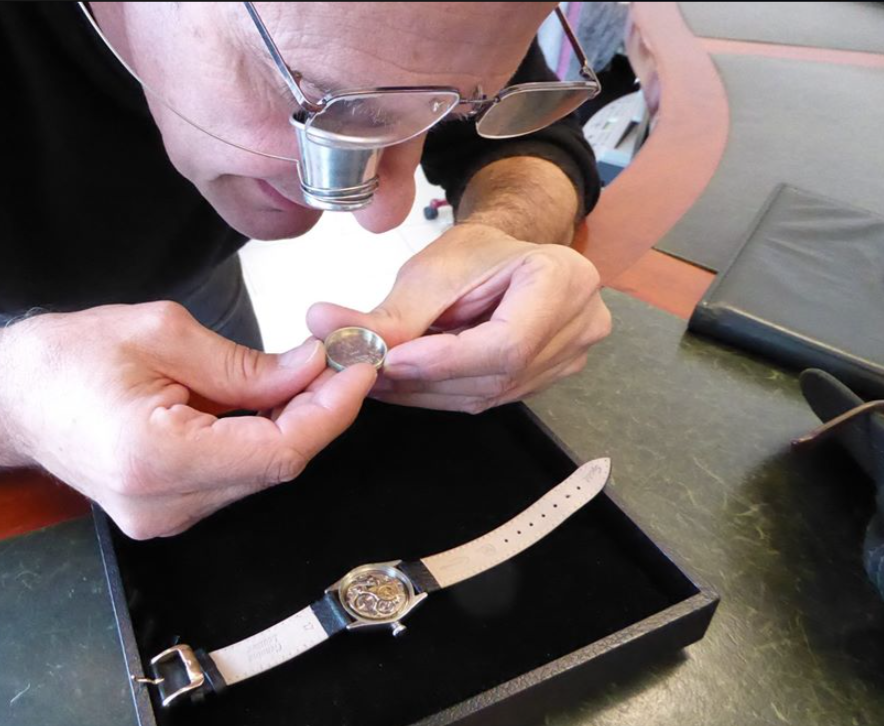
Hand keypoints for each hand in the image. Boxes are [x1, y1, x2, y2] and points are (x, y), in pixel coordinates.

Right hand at [0, 302, 376, 538]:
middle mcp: (163, 505)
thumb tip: (310, 369)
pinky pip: (234, 478)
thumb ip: (244, 364)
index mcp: (156, 458)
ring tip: (303, 372)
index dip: (329, 411)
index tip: (358, 368)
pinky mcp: (166, 513)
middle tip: (339, 361)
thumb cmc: (65, 359)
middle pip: (274, 467)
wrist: (8, 398)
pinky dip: (260, 438)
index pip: (277, 451)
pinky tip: (267, 399)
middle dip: (317, 412)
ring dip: (291, 424)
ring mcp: (164, 519)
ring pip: (258, 474)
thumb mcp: (160, 334)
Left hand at [307, 222, 610, 412]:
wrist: (507, 256)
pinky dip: (439, 393)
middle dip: (423, 379)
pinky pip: (487, 398)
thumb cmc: (476, 252)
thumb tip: (322, 327)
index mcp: (566, 281)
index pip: (506, 343)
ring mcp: (568, 359)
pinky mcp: (544, 380)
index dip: (444, 360)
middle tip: (362, 371)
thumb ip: (386, 314)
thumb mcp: (430, 272)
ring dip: (424, 391)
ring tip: (375, 374)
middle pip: (494, 376)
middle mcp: (581, 326)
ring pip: (486, 395)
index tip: (388, 361)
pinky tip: (404, 381)